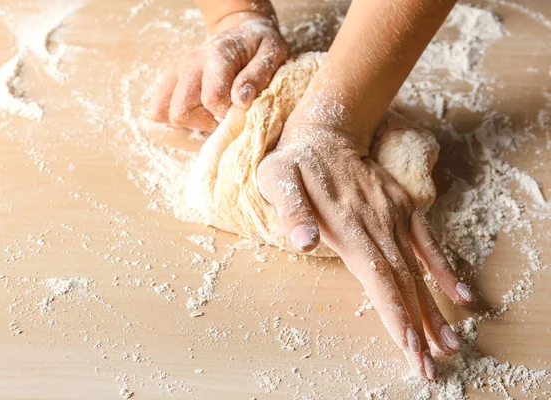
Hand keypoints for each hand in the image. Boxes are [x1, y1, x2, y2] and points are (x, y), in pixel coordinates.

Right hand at [148, 11, 287, 131]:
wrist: (241, 31)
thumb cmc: (259, 46)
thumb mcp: (272, 53)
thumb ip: (257, 76)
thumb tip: (240, 101)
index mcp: (217, 56)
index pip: (212, 99)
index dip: (227, 114)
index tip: (239, 111)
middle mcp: (190, 63)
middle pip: (181, 111)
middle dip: (204, 122)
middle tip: (223, 115)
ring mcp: (177, 71)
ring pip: (165, 113)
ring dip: (190, 121)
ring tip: (211, 112)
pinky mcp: (170, 80)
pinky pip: (157, 109)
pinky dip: (174, 117)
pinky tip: (196, 111)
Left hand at [257, 119, 473, 379]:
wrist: (325, 132)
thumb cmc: (295, 163)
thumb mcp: (278, 179)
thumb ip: (291, 211)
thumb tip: (303, 242)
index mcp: (348, 224)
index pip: (378, 275)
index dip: (394, 312)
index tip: (410, 346)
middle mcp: (378, 222)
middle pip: (402, 282)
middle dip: (417, 326)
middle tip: (430, 365)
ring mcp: (395, 214)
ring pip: (418, 269)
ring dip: (434, 308)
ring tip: (450, 344)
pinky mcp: (404, 208)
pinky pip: (429, 242)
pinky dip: (445, 269)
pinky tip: (461, 295)